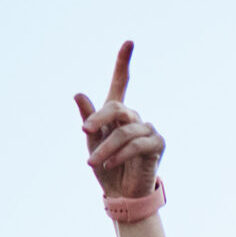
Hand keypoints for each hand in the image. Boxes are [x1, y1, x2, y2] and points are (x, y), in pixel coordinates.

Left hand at [76, 42, 161, 199]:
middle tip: (85, 130)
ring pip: (124, 131)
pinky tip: (109, 164)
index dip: (123, 62)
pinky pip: (136, 144)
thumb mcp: (92, 143)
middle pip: (117, 107)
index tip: (129, 42)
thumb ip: (89, 119)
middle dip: (99, 118)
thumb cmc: (106, 166)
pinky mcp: (157, 144)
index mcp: (117, 113)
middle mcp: (134, 117)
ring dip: (106, 147)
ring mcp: (147, 129)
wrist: (122, 194)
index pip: (121, 83)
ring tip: (92, 161)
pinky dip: (120, 154)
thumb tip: (79, 94)